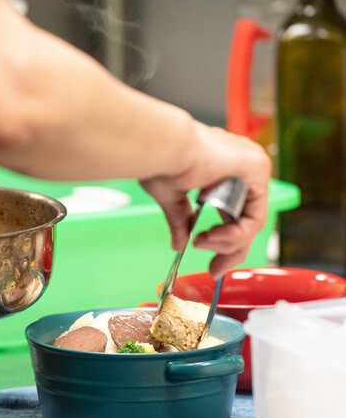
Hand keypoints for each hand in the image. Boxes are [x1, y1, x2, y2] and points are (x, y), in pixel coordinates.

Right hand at [141, 123, 270, 277]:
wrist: (164, 147)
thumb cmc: (160, 161)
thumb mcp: (172, 198)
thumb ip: (181, 220)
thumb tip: (179, 244)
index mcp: (221, 170)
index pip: (234, 214)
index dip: (224, 244)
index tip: (213, 267)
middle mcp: (241, 166)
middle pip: (246, 222)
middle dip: (229, 252)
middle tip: (215, 271)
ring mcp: (252, 166)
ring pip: (250, 223)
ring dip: (226, 243)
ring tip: (201, 242)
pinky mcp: (257, 168)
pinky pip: (254, 218)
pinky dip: (235, 235)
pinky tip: (213, 236)